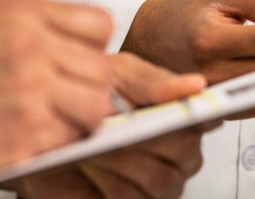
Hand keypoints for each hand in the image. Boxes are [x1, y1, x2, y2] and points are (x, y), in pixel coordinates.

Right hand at [0, 0, 115, 191]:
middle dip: (92, 83)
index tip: (85, 56)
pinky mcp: (28, 132)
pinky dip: (63, 138)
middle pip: (104, 67)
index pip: (100, 23)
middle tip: (72, 91)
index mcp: (25, 14)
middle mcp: (32, 46)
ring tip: (61, 113)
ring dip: (84, 113)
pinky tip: (39, 130)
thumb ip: (44, 26)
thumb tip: (85, 42)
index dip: (97, 45)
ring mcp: (32, 90)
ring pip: (97, 103)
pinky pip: (74, 136)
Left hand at [3, 53, 217, 198]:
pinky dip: (107, 181)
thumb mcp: (119, 74)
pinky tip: (91, 163)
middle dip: (146, 136)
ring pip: (160, 179)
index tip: (175, 109)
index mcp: (181, 113)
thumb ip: (154, 81)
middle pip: (185, 151)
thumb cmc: (89, 95)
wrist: (48, 125)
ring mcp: (161, 181)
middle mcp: (178, 150)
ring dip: (121, 159)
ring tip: (94, 142)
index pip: (206, 117)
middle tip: (113, 123)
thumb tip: (195, 84)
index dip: (196, 114)